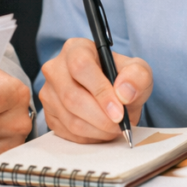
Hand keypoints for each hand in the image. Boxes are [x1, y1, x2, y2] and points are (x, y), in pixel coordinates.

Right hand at [38, 38, 152, 143]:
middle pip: (72, 96)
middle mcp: (55, 68)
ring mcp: (48, 92)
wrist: (112, 93)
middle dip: (101, 117)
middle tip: (120, 125)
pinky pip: (67, 132)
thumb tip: (124, 93)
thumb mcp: (138, 71)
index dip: (100, 91)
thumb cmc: (121, 78)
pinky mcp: (48, 114)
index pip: (80, 66)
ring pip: (70, 118)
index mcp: (75, 49)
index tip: (119, 110)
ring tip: (115, 128)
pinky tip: (102, 131)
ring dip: (98, 130)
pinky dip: (89, 137)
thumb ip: (137, 77)